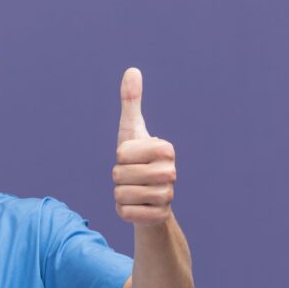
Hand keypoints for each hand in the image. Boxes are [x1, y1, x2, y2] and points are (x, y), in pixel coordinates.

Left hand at [113, 68, 175, 226]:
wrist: (150, 199)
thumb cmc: (138, 160)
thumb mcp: (131, 130)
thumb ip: (131, 101)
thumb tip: (132, 70)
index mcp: (165, 148)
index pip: (122, 153)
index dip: (120, 157)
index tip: (133, 158)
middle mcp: (171, 171)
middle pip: (118, 174)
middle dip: (117, 177)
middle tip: (131, 176)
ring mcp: (167, 196)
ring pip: (120, 195)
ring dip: (120, 194)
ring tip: (134, 190)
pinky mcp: (158, 217)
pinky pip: (124, 213)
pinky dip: (123, 211)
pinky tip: (136, 206)